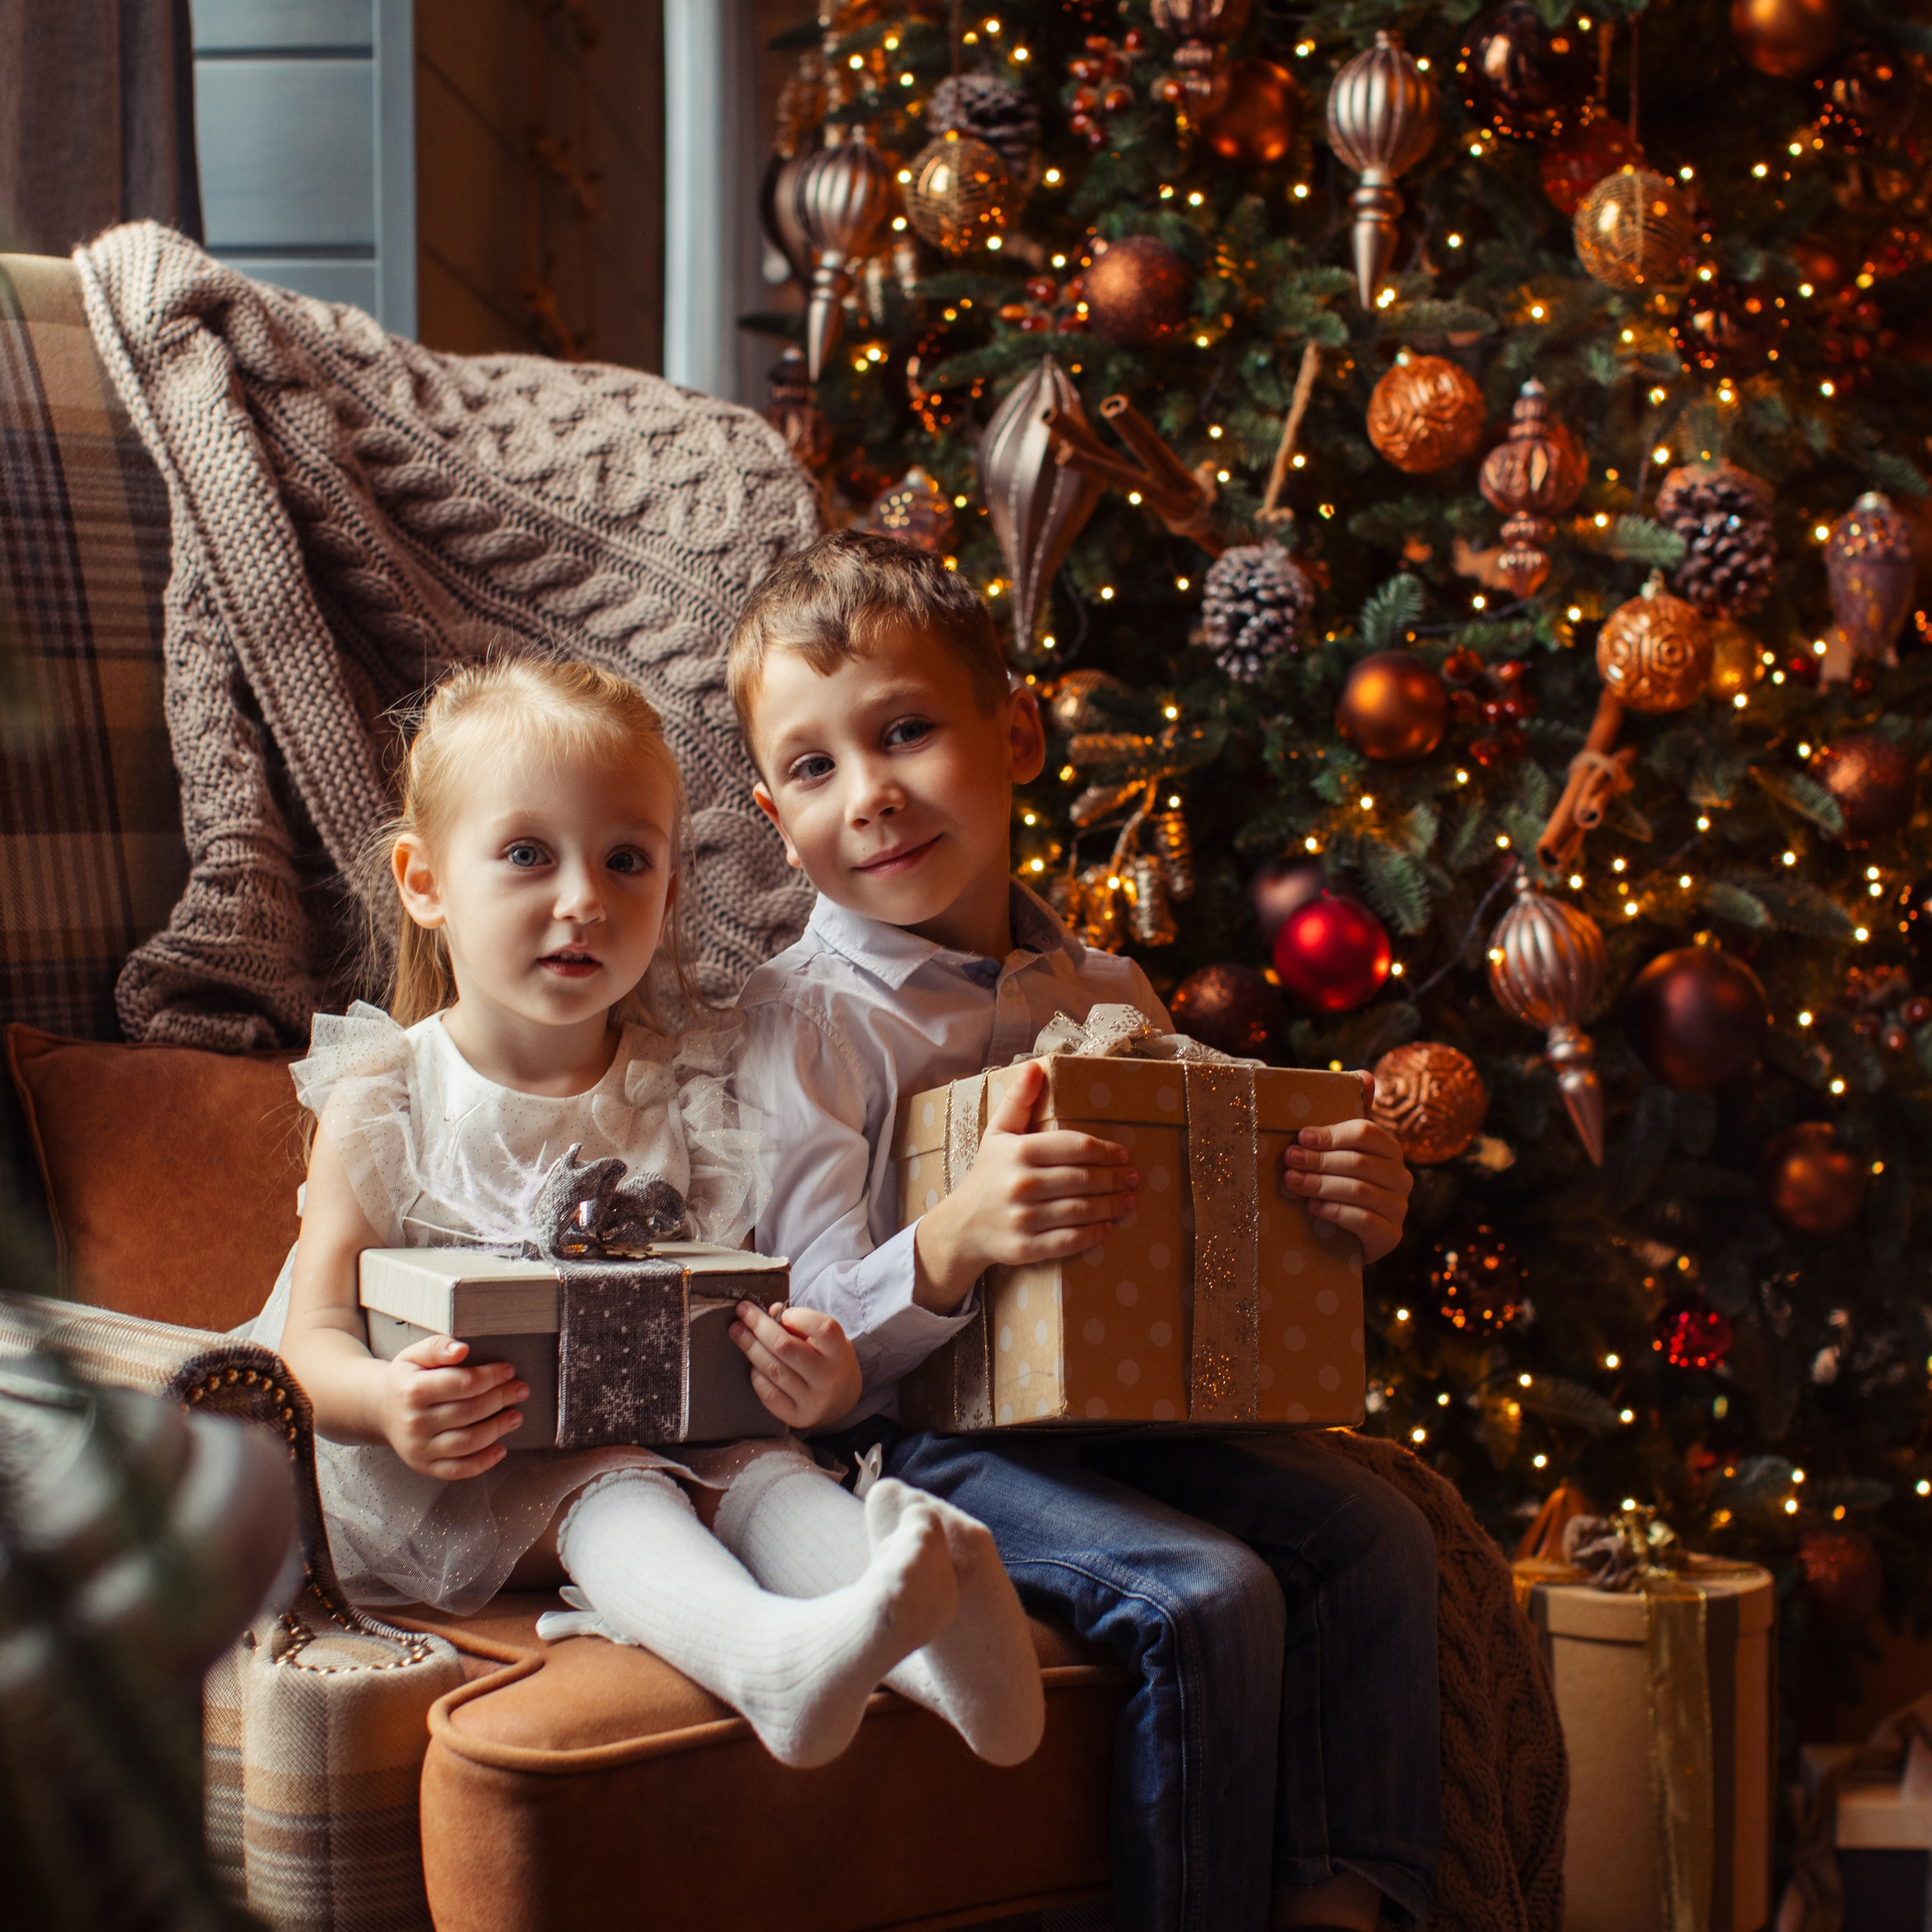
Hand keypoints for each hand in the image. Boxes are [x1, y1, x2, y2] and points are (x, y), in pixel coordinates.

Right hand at [378, 1334, 526, 1479]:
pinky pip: (458, 1470)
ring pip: (467, 1442)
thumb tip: (462, 1349)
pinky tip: (501, 1448)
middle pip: (468, 1412)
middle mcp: (414, 1422)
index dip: (490, 1377)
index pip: (461, 1384)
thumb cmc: (406, 1379)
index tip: (508, 1370)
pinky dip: (483, 1462)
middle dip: (500, 1399)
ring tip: (516, 1416)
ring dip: (497, 1429)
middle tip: (521, 1389)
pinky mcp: (424, 1466)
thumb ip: (437, 1347)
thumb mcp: (414, 1355)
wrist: (380, 1410)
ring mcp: (419, 1448)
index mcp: (412, 1391)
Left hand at [732, 1302, 863, 1430]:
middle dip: (759, 1326)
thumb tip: (770, 1312)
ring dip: (751, 1347)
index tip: (782, 1312)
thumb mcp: (824, 1339)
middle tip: (742, 1311)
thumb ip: (802, 1323)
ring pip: (773, 1369)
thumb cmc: (828, 1359)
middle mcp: (828, 1378)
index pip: (823, 1328)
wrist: (841, 1398)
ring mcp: (812, 1400)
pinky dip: (757, 1375)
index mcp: (839, 1352)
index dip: (799, 1317)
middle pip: (786, 1347)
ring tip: (737, 1332)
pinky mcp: (797, 1416)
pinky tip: (753, 1364)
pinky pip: (768, 1393)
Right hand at [913, 1060, 1136, 1312]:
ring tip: (1129, 1200)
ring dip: (1112, 1206)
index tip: (1123, 1154)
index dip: (1105, 1151)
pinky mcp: (1026, 1248)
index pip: (1075, 1147)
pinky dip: (1095, 1234)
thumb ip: (1018, 1100)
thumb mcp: (997, 1133)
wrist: (962, 1225)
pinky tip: (1108, 1226)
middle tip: (1132, 1178)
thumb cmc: (988, 1173)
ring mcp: (1023, 1218)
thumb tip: (1035, 1067)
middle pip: (1084, 1180)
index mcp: (1018, 1152)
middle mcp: (1021, 1184)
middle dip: (1115, 1179)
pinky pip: (1070, 1241)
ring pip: (1081, 1211)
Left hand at [1278, 1076, 1413, 1264]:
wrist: (1343, 1237)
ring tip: (1292, 1183)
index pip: (1366, 1133)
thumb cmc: (1337, 1185)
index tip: (1301, 1137)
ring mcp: (1399, 1208)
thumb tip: (1365, 1075)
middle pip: (1359, 1162)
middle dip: (1319, 1160)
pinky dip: (1335, 1212)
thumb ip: (1348, 1117)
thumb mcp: (1340, 1151)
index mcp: (1390, 1150)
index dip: (1331, 1134)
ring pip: (1359, 1190)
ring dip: (1321, 1185)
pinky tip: (1313, 1208)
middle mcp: (1401, 1177)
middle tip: (1289, 1160)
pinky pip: (1364, 1220)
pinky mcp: (1391, 1236)